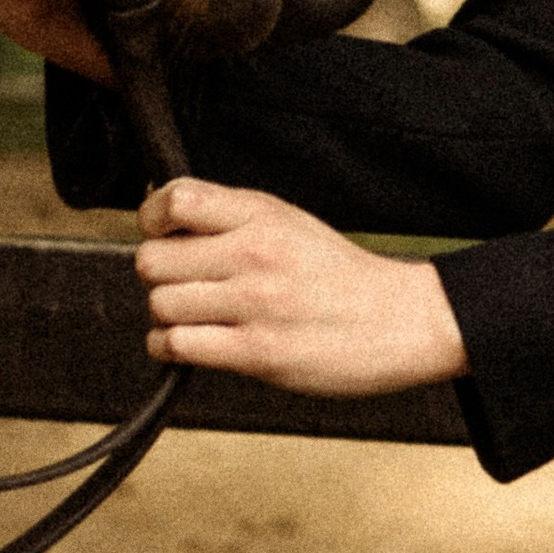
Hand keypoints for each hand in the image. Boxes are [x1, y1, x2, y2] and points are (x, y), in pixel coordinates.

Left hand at [135, 179, 469, 396]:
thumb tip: (166, 220)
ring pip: (161, 305)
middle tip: (180, 282)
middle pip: (153, 259)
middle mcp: (255, 253)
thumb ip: (232, 219)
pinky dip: (171, 348)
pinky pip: (179, 346)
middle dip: (158, 275)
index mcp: (263, 214)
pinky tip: (192, 343)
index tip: (159, 232)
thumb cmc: (343, 277)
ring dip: (166, 316)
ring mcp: (256, 304)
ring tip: (192, 317)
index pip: (176, 200)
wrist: (400, 320)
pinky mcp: (258, 352)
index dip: (153, 218)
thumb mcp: (291, 223)